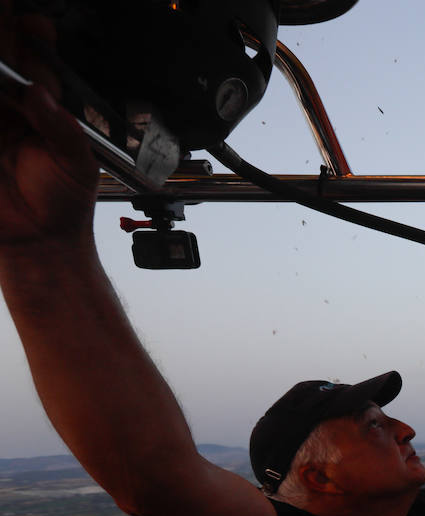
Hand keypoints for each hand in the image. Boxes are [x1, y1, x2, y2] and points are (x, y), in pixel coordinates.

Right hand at [0, 3, 98, 251]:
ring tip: (7, 71)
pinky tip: (1, 101)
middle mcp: (8, 105)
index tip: (33, 23)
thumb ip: (60, 128)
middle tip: (9, 21)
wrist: (40, 244)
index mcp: (40, 104)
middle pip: (1, 54)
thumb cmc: (63, 205)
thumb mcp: (76, 163)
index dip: (32, 35)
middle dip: (3, 33)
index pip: (32, 57)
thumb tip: (40, 94)